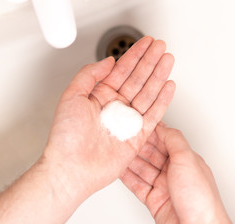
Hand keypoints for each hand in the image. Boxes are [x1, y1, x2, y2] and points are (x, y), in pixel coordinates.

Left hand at [43, 37, 175, 194]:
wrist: (72, 168)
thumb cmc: (66, 138)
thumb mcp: (71, 96)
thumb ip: (89, 75)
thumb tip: (108, 61)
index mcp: (99, 96)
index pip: (121, 70)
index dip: (134, 55)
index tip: (145, 43)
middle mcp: (115, 107)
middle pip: (137, 78)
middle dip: (150, 61)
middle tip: (160, 47)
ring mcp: (127, 121)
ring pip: (148, 93)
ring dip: (158, 75)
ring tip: (168, 60)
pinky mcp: (137, 136)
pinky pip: (154, 114)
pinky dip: (162, 100)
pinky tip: (168, 86)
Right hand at [121, 123, 234, 223]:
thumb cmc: (200, 200)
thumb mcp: (187, 160)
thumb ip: (174, 140)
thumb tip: (163, 126)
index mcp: (185, 160)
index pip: (164, 140)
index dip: (151, 131)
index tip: (138, 123)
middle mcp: (174, 172)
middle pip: (151, 154)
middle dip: (138, 145)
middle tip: (123, 135)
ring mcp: (163, 186)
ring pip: (142, 168)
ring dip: (130, 160)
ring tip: (116, 149)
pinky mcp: (154, 200)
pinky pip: (137, 185)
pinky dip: (127, 177)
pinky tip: (119, 169)